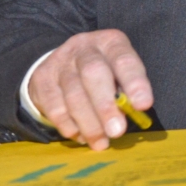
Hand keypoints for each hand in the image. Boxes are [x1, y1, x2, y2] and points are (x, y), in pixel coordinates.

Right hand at [28, 29, 152, 150]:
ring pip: (73, 94)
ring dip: (89, 124)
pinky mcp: (42, 78)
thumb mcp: (118, 73)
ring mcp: (60, 61)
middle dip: (106, 106)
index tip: (143, 105)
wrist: (62, 63)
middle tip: (117, 131)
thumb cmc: (102, 73)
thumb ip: (125, 92)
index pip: (124, 59)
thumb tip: (134, 116)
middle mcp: (84, 47)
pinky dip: (69, 126)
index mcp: (111, 42)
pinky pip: (55, 107)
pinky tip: (81, 137)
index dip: (135, 82)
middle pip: (94, 73)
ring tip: (100, 143)